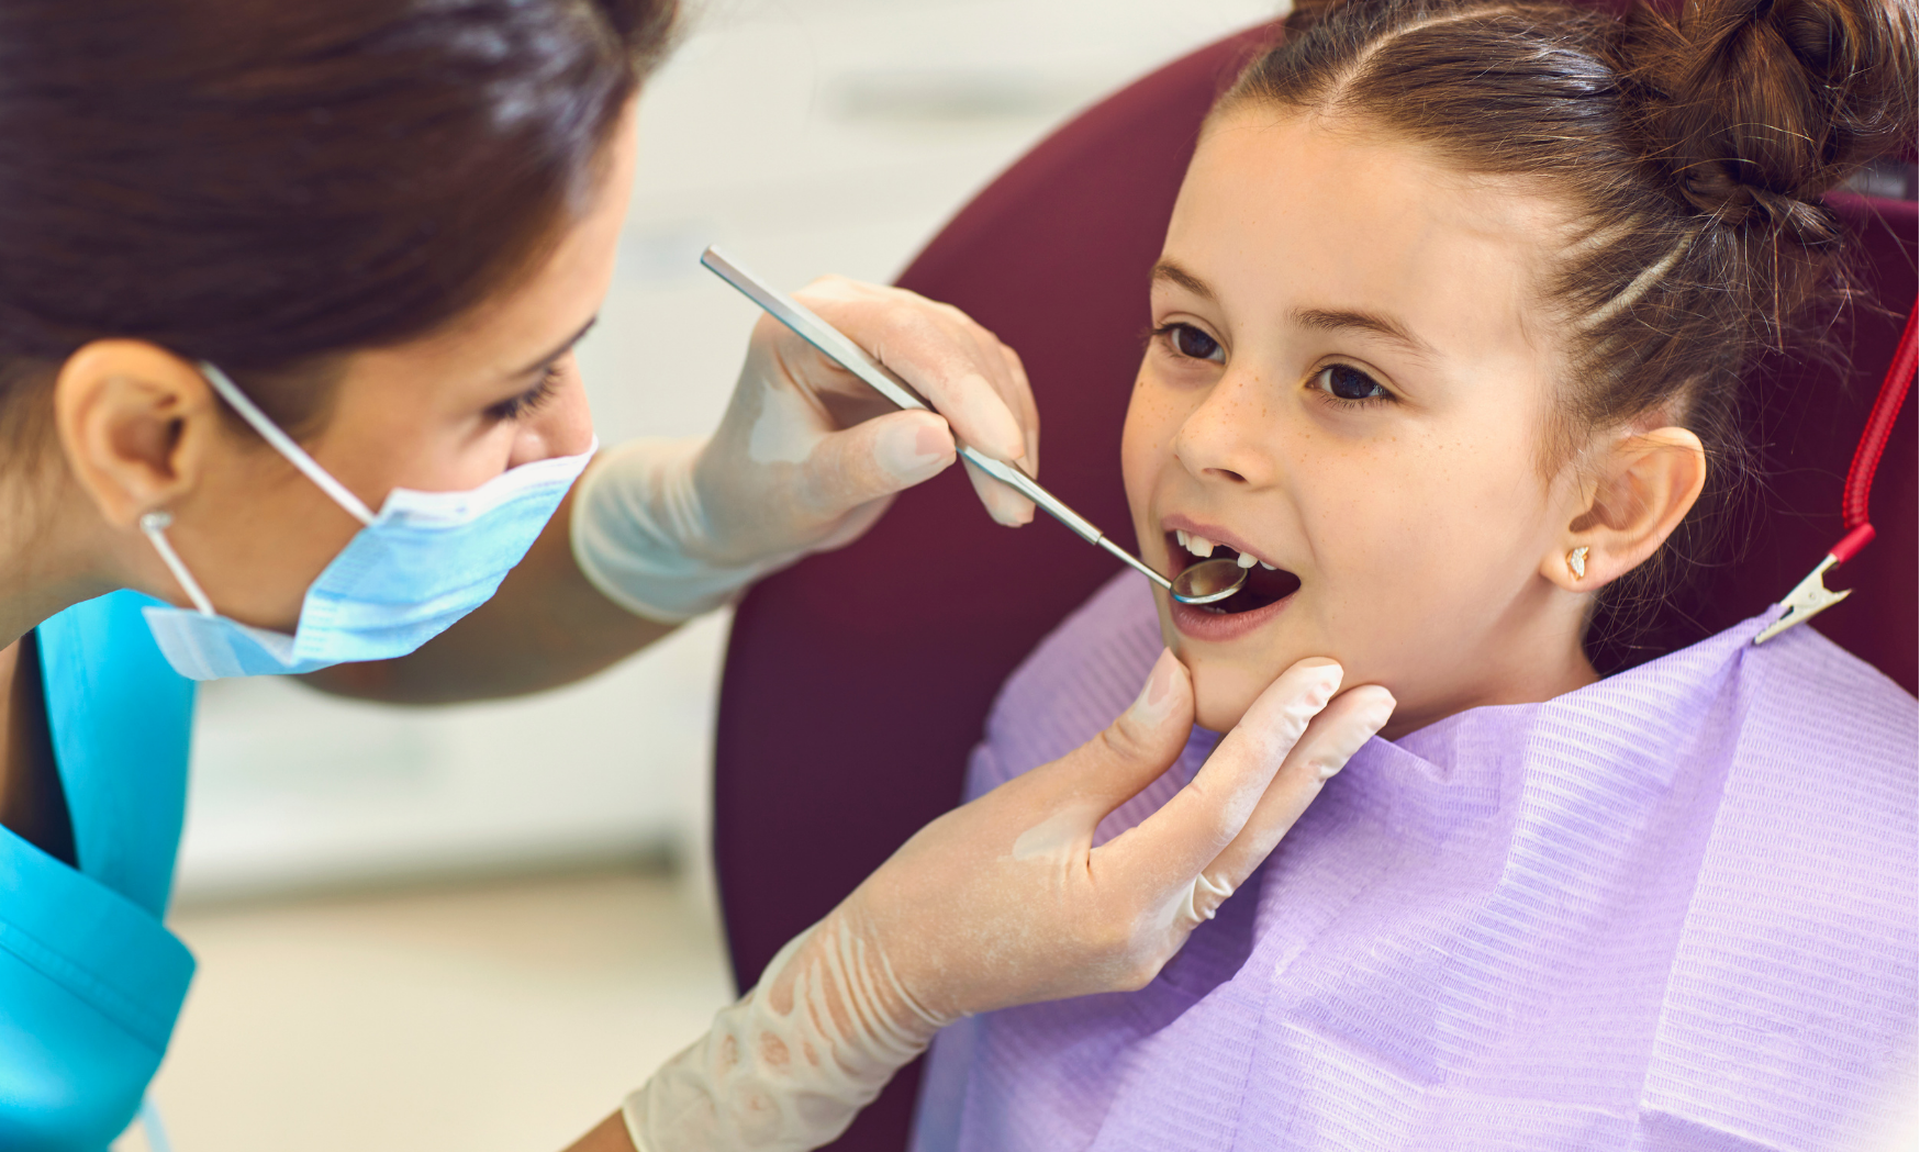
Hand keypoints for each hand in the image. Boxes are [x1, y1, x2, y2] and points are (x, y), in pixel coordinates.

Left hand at [571, 277, 1038, 620]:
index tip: (1001, 450)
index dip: (959, 387)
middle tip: (1015, 499)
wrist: (745, 505)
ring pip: (979, 360)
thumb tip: (942, 440)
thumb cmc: (754, 494)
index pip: (899, 332)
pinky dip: (1007, 427)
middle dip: (991, 421)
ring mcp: (890, 331)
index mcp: (803, 324)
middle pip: (948, 343)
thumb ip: (865, 463)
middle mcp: (851, 310)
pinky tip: (1012, 477)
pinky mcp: (920, 362)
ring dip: (1008, 429)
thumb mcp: (802, 493)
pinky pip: (985, 381)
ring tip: (1014, 504)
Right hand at [620, 652, 1393, 1150]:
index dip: (1275, 731)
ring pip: (1241, 859)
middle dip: (1318, 761)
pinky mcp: (1141, 949)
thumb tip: (1185, 677)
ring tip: (1339, 727)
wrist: (894, 968)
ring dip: (1292, 790)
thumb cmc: (942, 882)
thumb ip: (1122, 748)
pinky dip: (1242, 820)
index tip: (1321, 672)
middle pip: (1256, 837)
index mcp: (1120, 901)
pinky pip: (1210, 875)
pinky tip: (1266, 778)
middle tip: (1375, 696)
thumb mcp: (1030, 803)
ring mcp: (1151, 953)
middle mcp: (1152, 939)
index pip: (1223, 803)